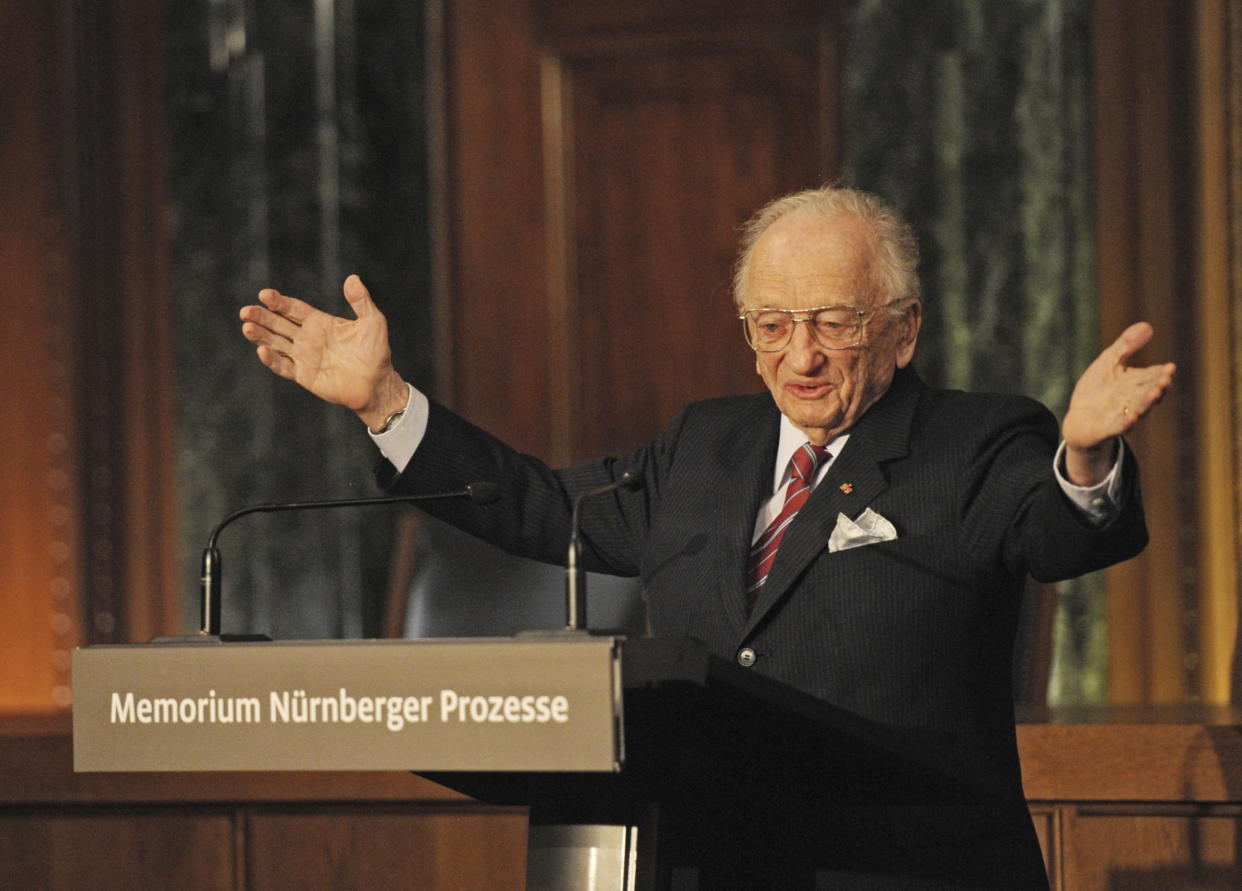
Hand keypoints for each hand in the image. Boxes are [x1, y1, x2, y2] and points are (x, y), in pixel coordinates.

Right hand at [239, 274, 408, 429]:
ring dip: (260, 335)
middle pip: (278, 324)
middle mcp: (307, 338)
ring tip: (246, 326)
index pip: (292, 309)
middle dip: (262, 317)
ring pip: (276, 343)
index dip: (278, 302)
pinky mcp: (304, 375)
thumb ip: (361, 301)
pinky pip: (284, 366)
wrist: (378, 383)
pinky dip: (272, 360)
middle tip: (246, 311)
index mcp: (319, 322)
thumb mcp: (373, 321)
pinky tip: (262, 350)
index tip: (264, 295)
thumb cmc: (376, 352)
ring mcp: (304, 357)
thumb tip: (353, 278)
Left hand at [1061, 321, 1175, 485]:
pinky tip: (1131, 418)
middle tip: (1166, 379)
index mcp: (1137, 384)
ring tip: (1155, 393)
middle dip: (1158, 387)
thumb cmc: (1097, 390)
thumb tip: (1147, 325)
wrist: (1080, 420)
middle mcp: (1134, 401)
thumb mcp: (1108, 363)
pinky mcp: (1106, 429)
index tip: (1170, 367)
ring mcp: (1122, 416)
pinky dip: (1126, 423)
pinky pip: (1118, 427)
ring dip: (1147, 402)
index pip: (1153, 378)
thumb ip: (1125, 346)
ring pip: (1138, 410)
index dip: (1162, 374)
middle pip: (1149, 393)